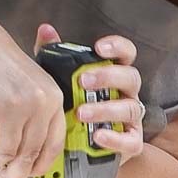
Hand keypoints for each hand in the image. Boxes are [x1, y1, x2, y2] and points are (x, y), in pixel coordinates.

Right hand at [0, 18, 66, 177]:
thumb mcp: (35, 80)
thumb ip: (41, 110)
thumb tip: (36, 148)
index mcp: (52, 100)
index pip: (54, 145)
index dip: (41, 165)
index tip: (31, 171)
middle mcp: (36, 106)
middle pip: (29, 155)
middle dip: (14, 171)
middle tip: (4, 173)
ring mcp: (11, 109)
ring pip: (4, 154)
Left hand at [61, 28, 144, 166]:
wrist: (74, 146)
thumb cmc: (69, 107)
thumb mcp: (58, 79)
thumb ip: (54, 56)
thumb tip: (46, 30)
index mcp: (114, 75)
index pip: (126, 54)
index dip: (118, 48)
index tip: (99, 48)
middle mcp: (127, 94)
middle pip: (131, 78)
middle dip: (109, 77)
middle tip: (82, 81)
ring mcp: (132, 119)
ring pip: (131, 109)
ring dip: (106, 109)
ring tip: (81, 113)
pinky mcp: (132, 142)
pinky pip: (131, 141)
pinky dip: (115, 139)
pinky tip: (97, 136)